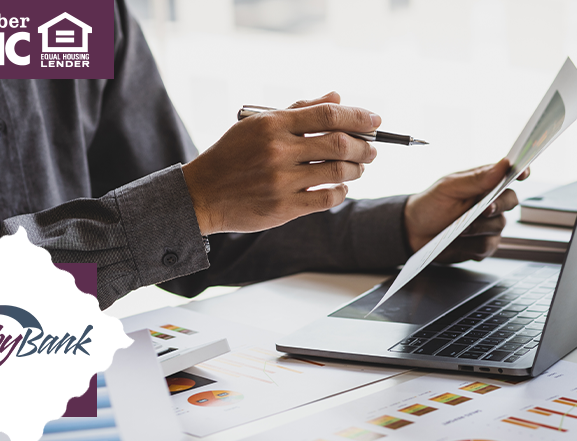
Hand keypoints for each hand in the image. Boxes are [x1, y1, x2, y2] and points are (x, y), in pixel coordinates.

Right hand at [182, 92, 379, 234]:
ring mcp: (281, 181)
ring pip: (337, 172)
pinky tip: (340, 187)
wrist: (201, 194)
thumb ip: (298, 110)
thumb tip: (337, 97)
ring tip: (358, 167)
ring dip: (356, 169)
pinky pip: (326, 199)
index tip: (374, 120)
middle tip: (372, 148)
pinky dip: (340, 191)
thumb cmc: (232, 156)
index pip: (327, 114)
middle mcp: (278, 151)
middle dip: (364, 145)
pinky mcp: (283, 208)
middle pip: (338, 143)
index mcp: (272, 124)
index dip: (357, 116)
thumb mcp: (257, 125)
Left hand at [404, 160, 529, 262]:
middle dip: (498, 205)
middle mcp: (490, 203)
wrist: (414, 232)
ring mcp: (488, 225)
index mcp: (483, 183)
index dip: (520, 172)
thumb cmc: (430, 205)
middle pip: (510, 201)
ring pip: (499, 225)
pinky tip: (460, 241)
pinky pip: (489, 245)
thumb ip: (477, 178)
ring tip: (459, 228)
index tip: (523, 173)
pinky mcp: (482, 245)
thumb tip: (503, 164)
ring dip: (479, 227)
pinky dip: (474, 244)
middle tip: (484, 209)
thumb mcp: (449, 187)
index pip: (509, 175)